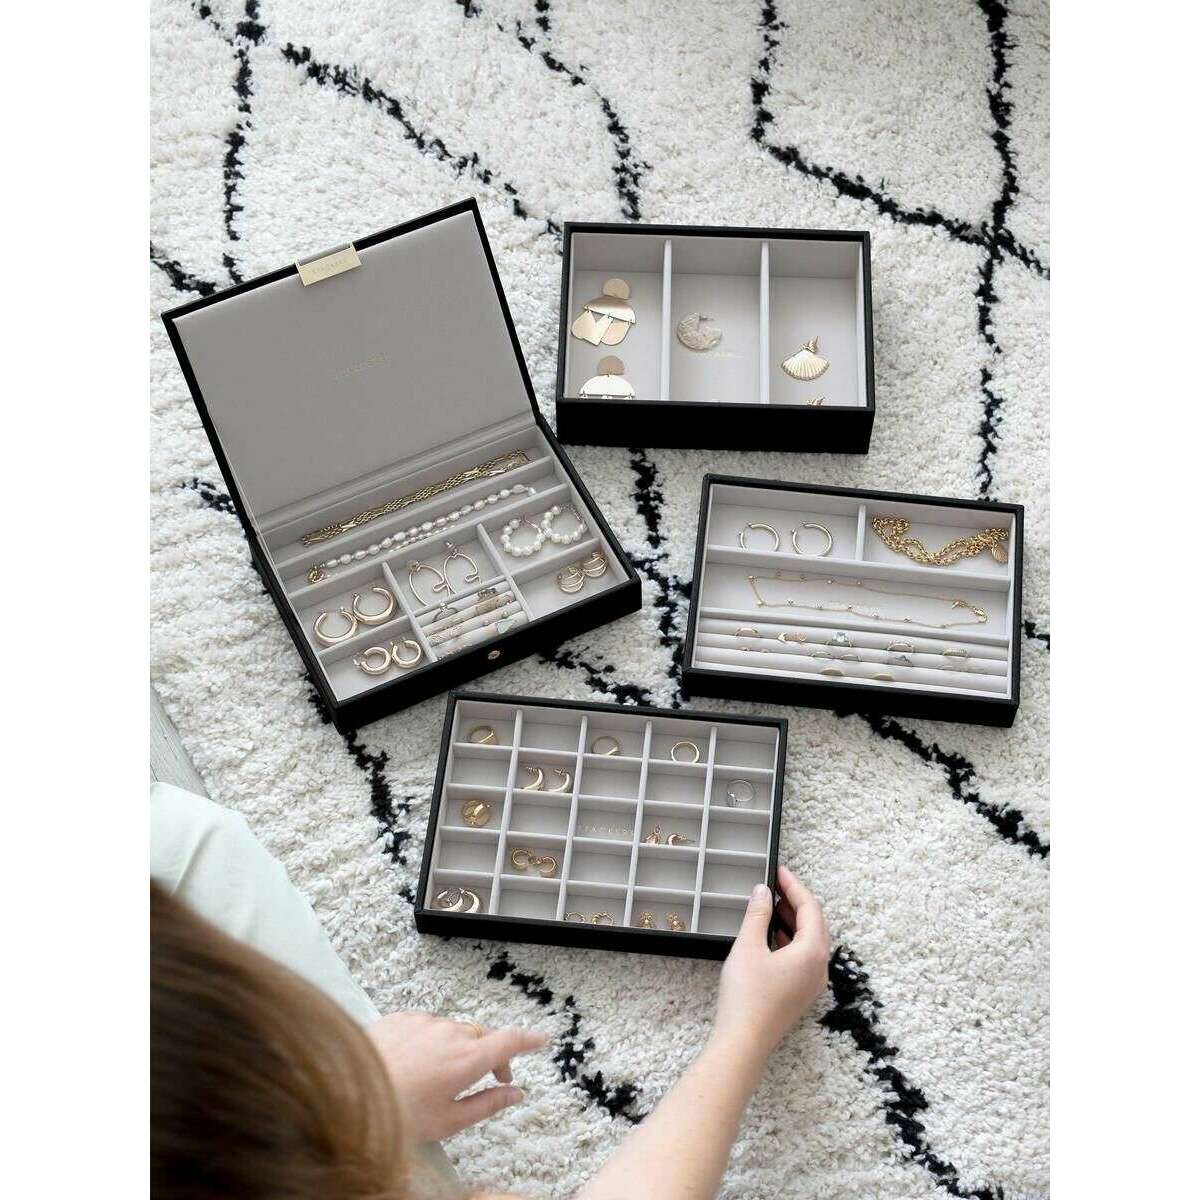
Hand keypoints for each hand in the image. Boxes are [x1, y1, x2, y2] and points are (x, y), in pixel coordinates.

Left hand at [366, 1012, 547, 1140]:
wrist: (346, 1094)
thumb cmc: (397, 1115)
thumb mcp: (449, 1121)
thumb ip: (488, 1104)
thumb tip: (515, 1094)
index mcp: (467, 1059)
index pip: (510, 1041)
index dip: (529, 1040)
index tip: (542, 1039)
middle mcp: (450, 1033)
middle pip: (481, 1037)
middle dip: (491, 1055)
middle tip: (491, 1079)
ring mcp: (424, 1022)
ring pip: (453, 1031)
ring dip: (457, 1048)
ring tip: (440, 1079)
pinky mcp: (401, 1018)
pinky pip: (426, 1026)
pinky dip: (430, 1041)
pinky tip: (415, 1065)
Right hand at [713, 865, 830, 1062]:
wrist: (744, 1041)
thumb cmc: (746, 995)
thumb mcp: (748, 946)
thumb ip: (757, 915)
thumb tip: (762, 892)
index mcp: (812, 952)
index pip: (810, 909)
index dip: (794, 886)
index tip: (779, 871)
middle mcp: (819, 967)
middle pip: (815, 924)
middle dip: (796, 902)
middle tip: (776, 885)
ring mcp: (812, 983)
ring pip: (811, 942)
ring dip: (793, 921)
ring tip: (771, 905)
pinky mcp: (801, 994)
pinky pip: (804, 957)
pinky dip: (791, 940)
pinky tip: (772, 936)